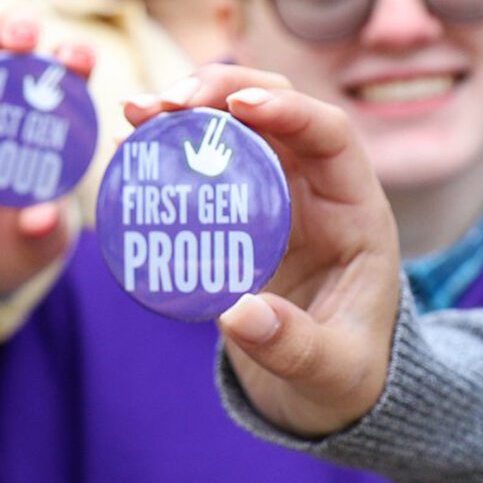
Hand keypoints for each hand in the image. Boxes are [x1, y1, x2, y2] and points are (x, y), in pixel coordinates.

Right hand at [0, 13, 95, 295]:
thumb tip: (42, 218)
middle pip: (7, 48)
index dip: (71, 60)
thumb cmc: (10, 247)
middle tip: (20, 40)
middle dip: (14, 31)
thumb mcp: (34, 246)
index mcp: (41, 123)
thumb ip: (42, 233)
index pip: (62, 78)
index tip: (74, 61)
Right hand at [125, 65, 400, 437]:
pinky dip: (168, 148)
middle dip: (221, 92)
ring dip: (185, 110)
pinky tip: (128, 145)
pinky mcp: (238, 214)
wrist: (325, 390)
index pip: (329, 135)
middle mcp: (315, 191)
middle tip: (164, 102)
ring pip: (233, 128)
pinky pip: (204, 166)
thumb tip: (235, 312)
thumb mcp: (332, 371)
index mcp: (354, 212)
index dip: (285, 110)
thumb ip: (294, 346)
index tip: (234, 109)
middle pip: (274, 111)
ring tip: (133, 111)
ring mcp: (274, 197)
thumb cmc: (344, 376)